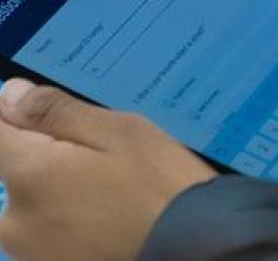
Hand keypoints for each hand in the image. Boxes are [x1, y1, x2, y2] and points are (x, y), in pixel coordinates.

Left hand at [0, 79, 215, 260]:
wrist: (195, 249)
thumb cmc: (160, 183)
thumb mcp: (120, 132)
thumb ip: (57, 112)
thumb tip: (9, 94)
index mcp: (30, 176)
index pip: (0, 130)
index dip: (26, 114)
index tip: (67, 118)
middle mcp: (14, 223)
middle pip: (16, 168)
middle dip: (51, 155)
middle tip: (108, 160)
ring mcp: (31, 255)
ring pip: (34, 200)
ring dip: (62, 187)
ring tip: (115, 190)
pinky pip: (49, 230)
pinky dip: (72, 217)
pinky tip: (111, 215)